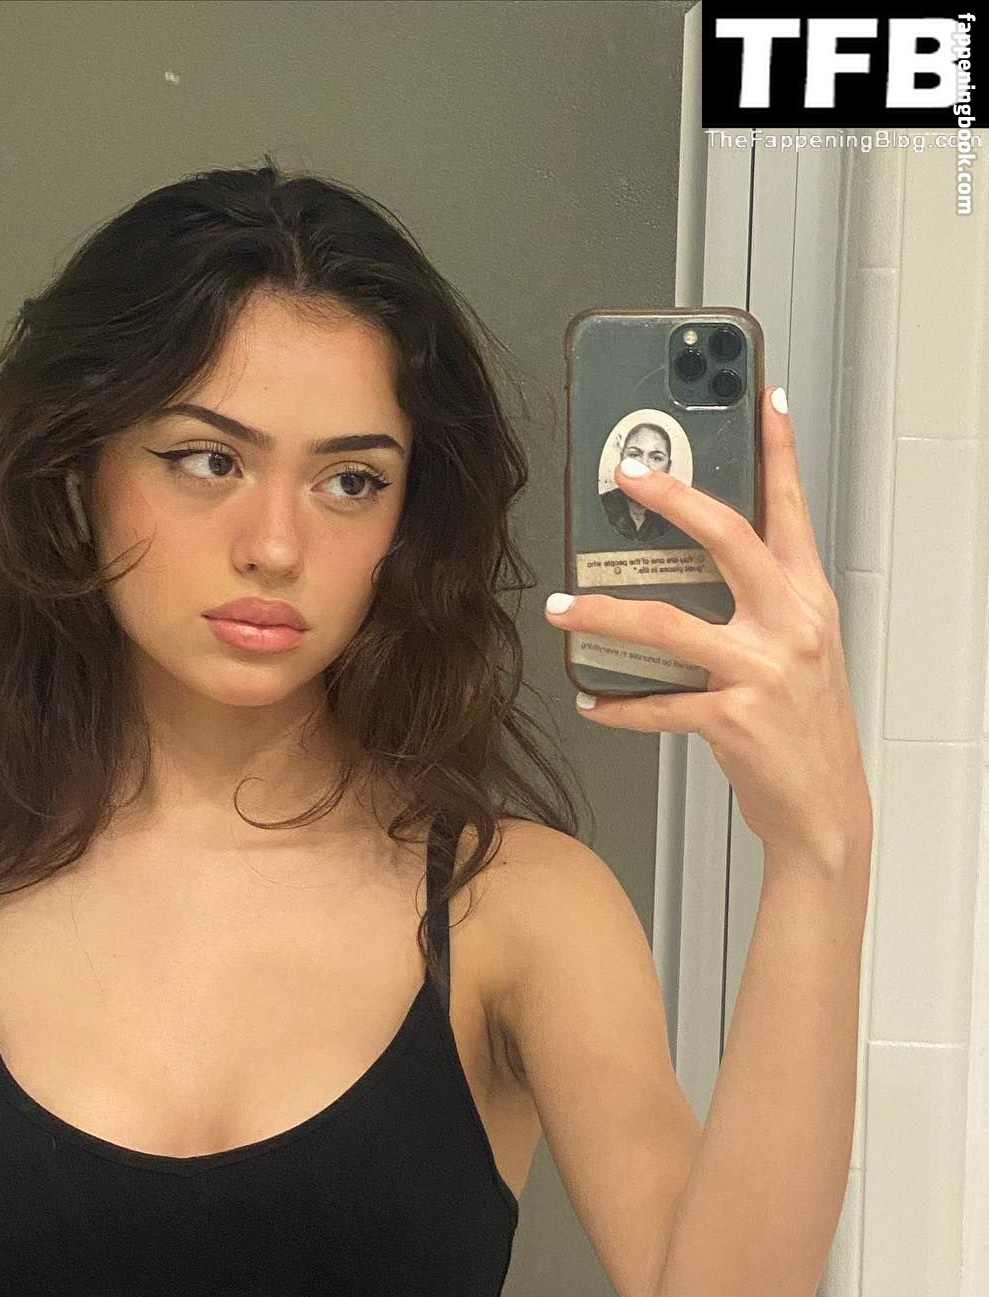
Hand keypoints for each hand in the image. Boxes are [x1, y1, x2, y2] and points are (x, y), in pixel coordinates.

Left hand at [544, 385, 871, 859]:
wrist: (824, 807)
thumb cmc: (802, 725)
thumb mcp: (796, 650)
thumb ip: (756, 604)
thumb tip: (688, 568)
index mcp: (806, 598)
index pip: (791, 511)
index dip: (778, 453)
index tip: (764, 400)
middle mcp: (791, 624)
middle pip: (728, 540)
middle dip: (675, 498)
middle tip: (627, 472)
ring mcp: (764, 670)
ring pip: (667, 623)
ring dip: (604, 615)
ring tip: (562, 608)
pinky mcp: (735, 718)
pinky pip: (658, 703)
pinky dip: (618, 705)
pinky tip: (592, 700)